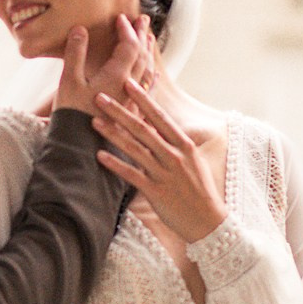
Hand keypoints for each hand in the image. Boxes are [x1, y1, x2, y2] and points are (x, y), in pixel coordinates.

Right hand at [55, 15, 154, 115]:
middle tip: (143, 20)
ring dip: (148, 53)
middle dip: (141, 36)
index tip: (121, 17)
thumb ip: (75, 53)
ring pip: (147, 72)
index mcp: (117, 76)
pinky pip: (148, 92)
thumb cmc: (72, 115)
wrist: (80, 149)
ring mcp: (134, 102)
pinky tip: (154, 75)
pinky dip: (151, 78)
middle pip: (142, 56)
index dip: (126, 29)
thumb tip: (81, 29)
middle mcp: (131, 87)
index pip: (129, 46)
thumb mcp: (68, 81)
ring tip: (149, 39)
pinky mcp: (134, 116)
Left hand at [92, 79, 226, 243]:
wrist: (208, 221)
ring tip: (94, 121)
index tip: (128, 82)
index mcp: (183, 145)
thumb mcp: (191, 160)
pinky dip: (115, 165)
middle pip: (143, 128)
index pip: (160, 116)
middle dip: (120, 111)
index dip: (143, 99)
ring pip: (135, 149)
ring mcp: (165, 173)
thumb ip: (174, 143)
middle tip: (100, 96)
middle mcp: (174, 156)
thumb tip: (158, 125)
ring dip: (113, 134)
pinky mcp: (156, 192)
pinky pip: (132, 175)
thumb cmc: (198, 189)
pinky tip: (99, 156)